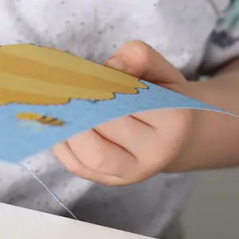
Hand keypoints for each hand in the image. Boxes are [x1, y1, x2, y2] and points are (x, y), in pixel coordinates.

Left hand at [53, 41, 193, 185]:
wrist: (177, 138)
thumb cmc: (164, 99)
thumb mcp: (162, 70)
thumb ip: (140, 57)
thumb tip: (111, 65)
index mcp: (172, 122)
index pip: (127, 103)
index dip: (101, 88)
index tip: (88, 76)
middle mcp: (154, 155)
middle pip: (105, 130)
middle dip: (81, 106)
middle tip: (66, 88)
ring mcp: (132, 174)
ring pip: (89, 156)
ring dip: (68, 127)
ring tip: (61, 105)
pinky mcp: (111, 181)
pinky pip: (77, 166)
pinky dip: (62, 144)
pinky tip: (61, 123)